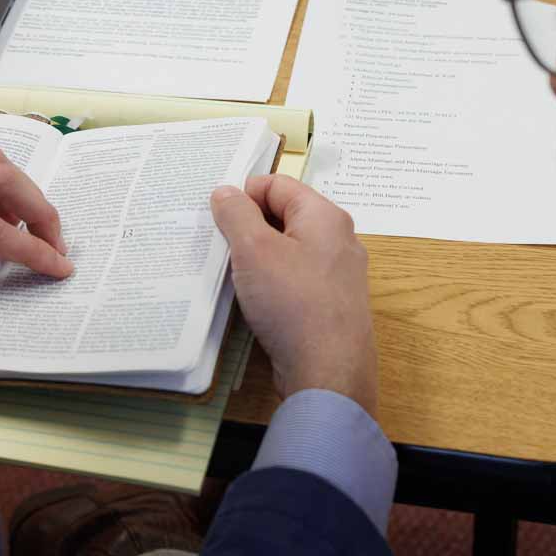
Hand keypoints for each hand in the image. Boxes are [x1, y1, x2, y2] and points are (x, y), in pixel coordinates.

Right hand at [210, 175, 377, 417]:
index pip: (277, 184)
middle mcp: (339, 240)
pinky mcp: (332, 305)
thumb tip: (226, 191)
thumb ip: (236, 214)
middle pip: (285, 215)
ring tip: (232, 272)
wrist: (327, 372)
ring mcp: (338, 275)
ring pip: (290, 250)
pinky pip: (297, 279)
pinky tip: (255, 299)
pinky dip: (273, 282)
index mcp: (325, 216)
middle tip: (219, 244)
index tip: (217, 216)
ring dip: (259, 257)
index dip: (244, 193)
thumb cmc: (292, 303)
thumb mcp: (253, 249)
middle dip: (250, 226)